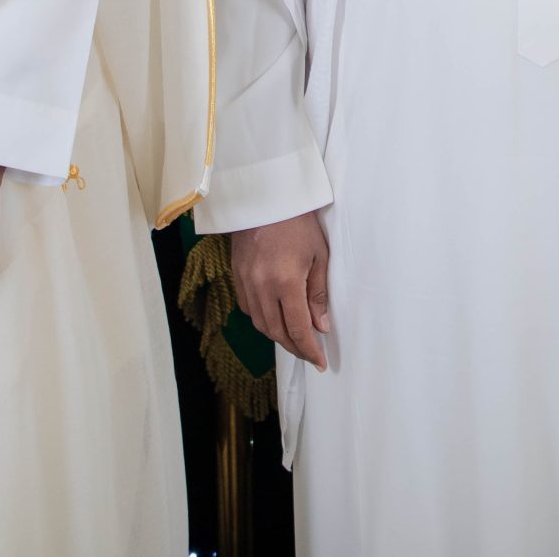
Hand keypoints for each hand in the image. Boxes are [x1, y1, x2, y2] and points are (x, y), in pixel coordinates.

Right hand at [229, 211, 331, 370]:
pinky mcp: (237, 276)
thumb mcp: (319, 254)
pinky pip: (249, 309)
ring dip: (278, 336)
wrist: (265, 197)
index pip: (298, 329)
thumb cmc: (298, 222)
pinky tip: (275, 318)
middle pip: (276, 332)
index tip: (319, 362)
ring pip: (260, 324)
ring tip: (295, 340)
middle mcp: (262, 287)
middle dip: (295, 348)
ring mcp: (246, 283)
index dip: (309, 350)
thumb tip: (321, 326)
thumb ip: (318, 293)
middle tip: (310, 355)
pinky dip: (262, 320)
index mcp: (286, 281)